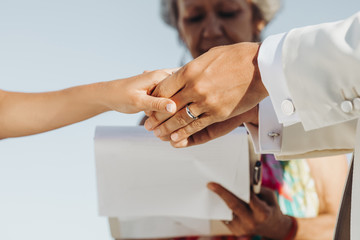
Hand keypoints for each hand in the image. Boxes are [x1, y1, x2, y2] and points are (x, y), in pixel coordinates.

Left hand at [102, 70, 176, 113]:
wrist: (109, 95)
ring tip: (171, 118)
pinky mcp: (161, 89)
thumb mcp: (138, 102)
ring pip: (178, 94)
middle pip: (183, 90)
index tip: (180, 116)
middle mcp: (164, 76)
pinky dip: (172, 106)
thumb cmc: (120, 96)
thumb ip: (156, 104)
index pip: (183, 86)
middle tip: (177, 119)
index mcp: (160, 75)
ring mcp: (163, 82)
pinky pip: (172, 96)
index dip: (185, 102)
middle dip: (183, 104)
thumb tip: (174, 108)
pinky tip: (170, 116)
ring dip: (178, 106)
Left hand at [144, 42, 267, 143]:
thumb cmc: (236, 57)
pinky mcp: (218, 114)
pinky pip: (196, 126)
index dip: (154, 98)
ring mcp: (206, 102)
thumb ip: (191, 68)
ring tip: (157, 134)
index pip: (164, 88)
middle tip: (147, 125)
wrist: (261, 67)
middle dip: (156, 117)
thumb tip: (178, 74)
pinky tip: (175, 139)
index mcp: (189, 71)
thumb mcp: (208, 56)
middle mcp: (195, 87)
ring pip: (180, 119)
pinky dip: (184, 133)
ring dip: (167, 128)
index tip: (149, 104)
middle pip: (168, 106)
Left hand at [208, 182, 292, 238]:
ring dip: (218, 200)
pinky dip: (220, 208)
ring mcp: (243, 228)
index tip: (229, 179)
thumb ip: (256, 188)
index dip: (239, 188)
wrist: (272, 227)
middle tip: (210, 184)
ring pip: (227, 211)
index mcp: (263, 213)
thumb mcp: (268, 196)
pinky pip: (225, 217)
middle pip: (234, 205)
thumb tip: (240, 179)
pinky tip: (215, 199)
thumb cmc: (270, 207)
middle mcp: (252, 222)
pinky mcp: (235, 231)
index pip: (249, 198)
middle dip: (222, 193)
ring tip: (211, 189)